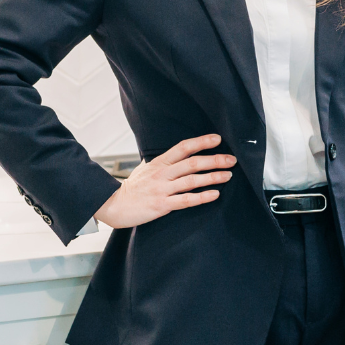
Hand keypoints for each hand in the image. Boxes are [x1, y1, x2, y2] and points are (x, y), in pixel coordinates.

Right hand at [94, 135, 234, 228]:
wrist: (113, 205)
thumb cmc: (131, 187)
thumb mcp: (144, 168)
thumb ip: (161, 162)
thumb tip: (175, 154)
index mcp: (159, 162)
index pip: (183, 147)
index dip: (201, 141)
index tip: (218, 139)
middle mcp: (162, 174)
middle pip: (192, 163)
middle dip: (214, 160)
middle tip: (232, 160)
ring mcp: (162, 189)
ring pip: (192, 180)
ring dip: (212, 177)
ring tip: (228, 175)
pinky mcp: (161, 205)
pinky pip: (186, 200)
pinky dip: (202, 197)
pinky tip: (215, 194)